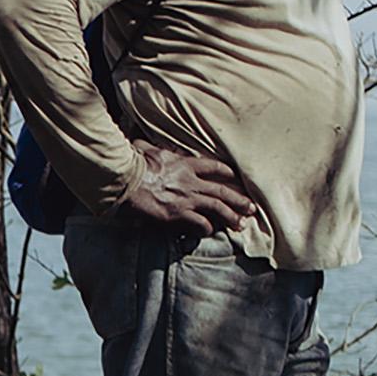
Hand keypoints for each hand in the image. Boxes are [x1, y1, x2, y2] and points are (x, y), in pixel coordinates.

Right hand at [111, 143, 252, 234]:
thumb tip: (138, 143)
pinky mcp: (178, 214)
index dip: (227, 173)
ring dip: (231, 216)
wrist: (125, 179)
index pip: (214, 167)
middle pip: (222, 190)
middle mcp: (190, 181)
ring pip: (217, 207)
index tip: (235, 178)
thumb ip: (148, 147)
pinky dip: (207, 228)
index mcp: (184, 163)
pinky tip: (210, 232)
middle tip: (251, 207)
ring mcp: (186, 198)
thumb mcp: (143, 149)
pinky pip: (200, 223)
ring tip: (241, 224)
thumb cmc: (131, 164)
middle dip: (238, 199)